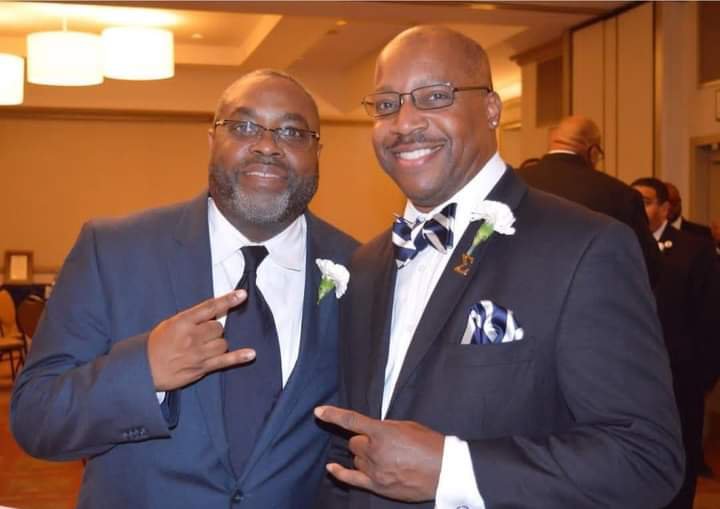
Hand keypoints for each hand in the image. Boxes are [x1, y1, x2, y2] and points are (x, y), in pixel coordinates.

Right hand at [148, 290, 255, 390]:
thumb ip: (191, 318)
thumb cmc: (155, 346)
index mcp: (183, 322)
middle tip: (199, 337)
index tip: (242, 294)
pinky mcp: (202, 368)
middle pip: (219, 327)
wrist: (142, 370)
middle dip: (213, 331)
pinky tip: (251, 354)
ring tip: (203, 348)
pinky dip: (240, 357)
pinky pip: (225, 361)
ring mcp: (198, 353)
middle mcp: (192, 336)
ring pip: (223, 343)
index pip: (210, 307)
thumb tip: (213, 313)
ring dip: (218, 344)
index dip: (228, 300)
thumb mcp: (169, 324)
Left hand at [314, 405, 443, 501]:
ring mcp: (374, 470)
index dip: (333, 415)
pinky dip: (340, 473)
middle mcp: (374, 451)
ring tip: (384, 457)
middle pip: (354, 443)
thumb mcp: (408, 426)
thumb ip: (385, 427)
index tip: (319, 411)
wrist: (445, 471)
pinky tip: (331, 468)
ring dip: (364, 455)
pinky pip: (351, 479)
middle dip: (363, 440)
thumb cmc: (430, 445)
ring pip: (356, 459)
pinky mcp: (377, 485)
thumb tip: (372, 430)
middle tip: (381, 442)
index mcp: (382, 432)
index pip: (351, 421)